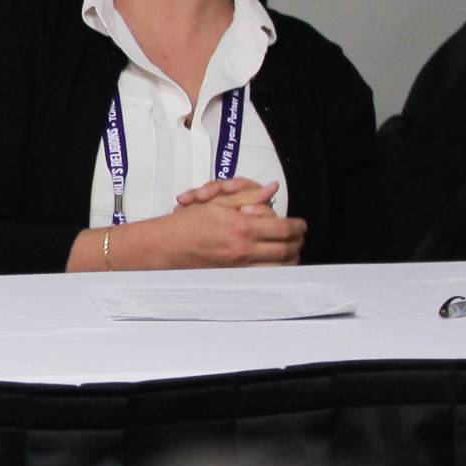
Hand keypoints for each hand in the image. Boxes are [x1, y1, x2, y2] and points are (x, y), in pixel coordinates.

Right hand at [138, 181, 301, 266]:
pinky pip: (266, 275)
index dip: (297, 226)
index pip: (283, 228)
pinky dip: (276, 269)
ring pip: (280, 266)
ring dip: (290, 258)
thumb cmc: (187, 224)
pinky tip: (275, 262)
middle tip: (299, 236)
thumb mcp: (217, 203)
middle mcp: (245, 249)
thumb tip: (271, 189)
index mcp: (242, 227)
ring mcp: (241, 266)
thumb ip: (247, 196)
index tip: (300, 224)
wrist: (166, 246)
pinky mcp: (236, 276)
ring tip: (291, 250)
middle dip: (297, 242)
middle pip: (287, 249)